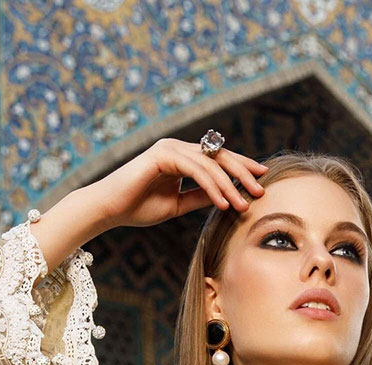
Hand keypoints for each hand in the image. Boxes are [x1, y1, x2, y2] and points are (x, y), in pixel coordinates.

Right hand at [93, 137, 267, 229]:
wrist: (109, 209)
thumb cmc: (138, 207)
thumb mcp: (178, 204)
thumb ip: (200, 197)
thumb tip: (226, 198)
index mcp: (182, 157)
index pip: (218, 159)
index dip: (241, 168)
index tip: (261, 180)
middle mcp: (177, 148)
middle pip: (219, 156)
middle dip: (243, 173)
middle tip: (261, 190)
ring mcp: (170, 148)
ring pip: (210, 164)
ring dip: (229, 186)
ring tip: (243, 205)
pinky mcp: (162, 155)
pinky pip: (195, 170)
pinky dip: (211, 187)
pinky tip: (223, 202)